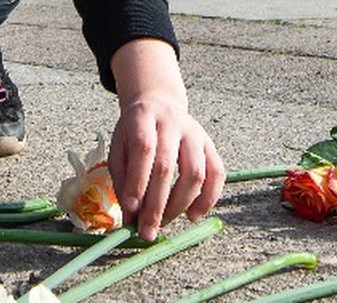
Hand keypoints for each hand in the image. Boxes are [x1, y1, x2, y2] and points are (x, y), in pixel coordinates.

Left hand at [106, 40, 224, 239]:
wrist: (159, 103)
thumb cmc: (135, 131)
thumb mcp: (118, 145)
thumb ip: (122, 178)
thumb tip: (131, 215)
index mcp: (144, 117)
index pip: (143, 150)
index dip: (137, 182)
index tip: (131, 212)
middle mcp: (173, 123)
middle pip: (168, 166)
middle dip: (156, 205)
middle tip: (146, 232)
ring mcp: (196, 133)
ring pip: (195, 173)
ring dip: (179, 205)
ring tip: (164, 223)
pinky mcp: (211, 144)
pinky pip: (218, 174)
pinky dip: (208, 199)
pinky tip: (192, 216)